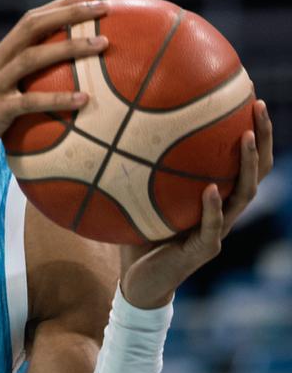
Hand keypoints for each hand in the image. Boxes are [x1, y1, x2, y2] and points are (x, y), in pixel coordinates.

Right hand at [0, 0, 109, 196]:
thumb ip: (16, 98)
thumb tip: (55, 104)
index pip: (28, 22)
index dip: (59, 6)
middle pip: (32, 27)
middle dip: (69, 12)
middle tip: (105, 6)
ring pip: (32, 57)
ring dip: (70, 47)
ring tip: (103, 44)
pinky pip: (28, 103)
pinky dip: (58, 98)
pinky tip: (85, 100)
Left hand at [120, 99, 274, 308]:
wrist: (137, 280)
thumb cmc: (137, 232)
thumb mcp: (137, 193)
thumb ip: (135, 165)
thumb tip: (111, 121)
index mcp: (213, 194)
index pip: (241, 157)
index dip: (251, 129)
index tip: (248, 92)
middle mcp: (223, 209)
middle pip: (256, 170)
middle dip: (262, 137)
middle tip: (257, 104)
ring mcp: (218, 230)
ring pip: (244, 195)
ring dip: (246, 165)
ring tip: (245, 137)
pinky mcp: (204, 250)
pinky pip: (212, 226)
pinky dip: (212, 206)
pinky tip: (211, 189)